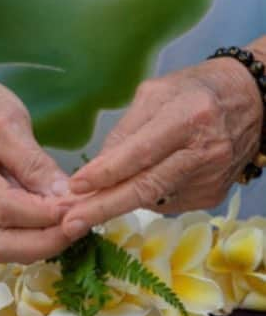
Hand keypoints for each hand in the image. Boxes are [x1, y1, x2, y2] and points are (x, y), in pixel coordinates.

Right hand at [0, 73, 76, 263]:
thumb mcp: (9, 124)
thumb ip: (35, 165)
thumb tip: (66, 198)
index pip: (4, 209)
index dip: (45, 215)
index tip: (80, 210)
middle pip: (1, 244)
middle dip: (46, 241)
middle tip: (82, 225)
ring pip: (3, 249)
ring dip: (42, 243)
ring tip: (73, 224)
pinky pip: (3, 239)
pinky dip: (32, 237)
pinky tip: (55, 223)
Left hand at [64, 59, 263, 233]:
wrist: (252, 102)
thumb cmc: (193, 92)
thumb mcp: (155, 95)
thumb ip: (124, 132)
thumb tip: (94, 171)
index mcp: (189, 118)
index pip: (141, 153)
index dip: (106, 173)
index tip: (74, 187)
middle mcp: (204, 152)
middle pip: (146, 187)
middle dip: (103, 208)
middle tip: (69, 223)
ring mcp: (210, 179)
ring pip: (152, 199)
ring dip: (114, 206)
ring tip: (83, 210)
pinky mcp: (211, 196)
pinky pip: (165, 202)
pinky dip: (142, 199)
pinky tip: (133, 188)